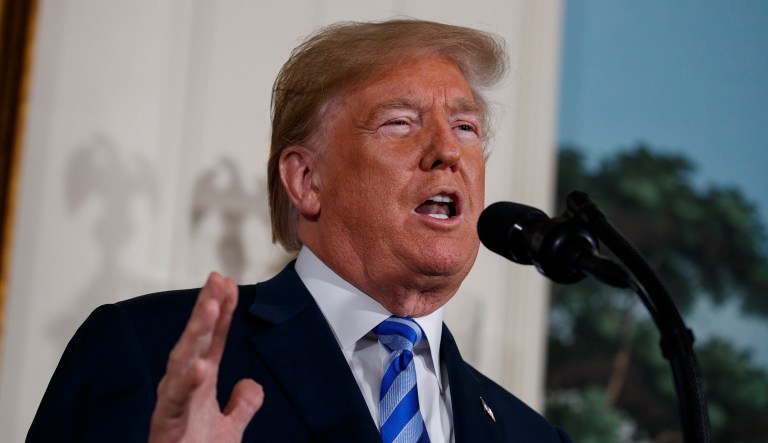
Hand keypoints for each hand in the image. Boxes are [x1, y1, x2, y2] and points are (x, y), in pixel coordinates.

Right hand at [149, 272, 263, 441]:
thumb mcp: (229, 430)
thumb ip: (242, 405)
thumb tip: (250, 384)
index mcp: (198, 386)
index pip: (211, 341)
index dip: (220, 312)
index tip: (228, 283)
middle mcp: (183, 389)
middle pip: (195, 342)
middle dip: (206, 310)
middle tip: (218, 280)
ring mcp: (174, 407)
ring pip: (181, 363)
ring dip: (196, 335)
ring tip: (210, 308)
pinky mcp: (168, 427)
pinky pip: (176, 403)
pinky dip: (185, 384)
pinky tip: (198, 367)